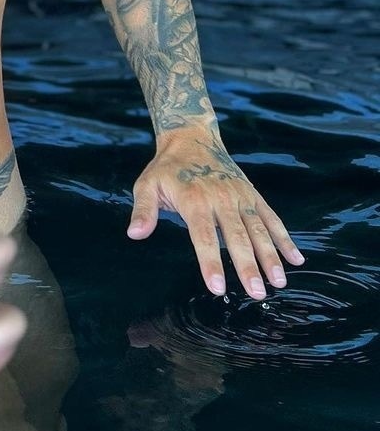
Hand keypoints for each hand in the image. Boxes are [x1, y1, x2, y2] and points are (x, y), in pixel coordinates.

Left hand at [126, 132, 304, 297]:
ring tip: (279, 282)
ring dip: (270, 256)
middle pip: (236, 236)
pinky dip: (285, 238)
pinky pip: (272, 218)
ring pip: (259, 229)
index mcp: (195, 200)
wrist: (192, 137)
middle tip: (256, 293)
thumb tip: (134, 234)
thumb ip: (143, 210)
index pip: (204, 236)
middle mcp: (221, 198)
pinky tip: (296, 260)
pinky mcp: (253, 195)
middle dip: (247, 266)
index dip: (211, 262)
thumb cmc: (166, 168)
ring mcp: (240, 196)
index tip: (218, 288)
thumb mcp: (147, 185)